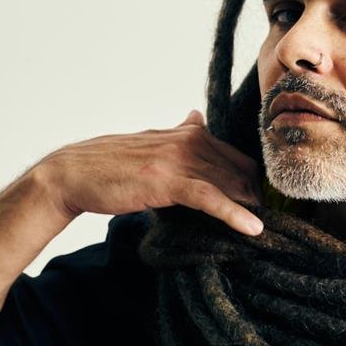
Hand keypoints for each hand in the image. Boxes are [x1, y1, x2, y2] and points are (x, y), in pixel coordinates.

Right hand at [35, 110, 263, 235]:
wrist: (73, 173)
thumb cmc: (112, 163)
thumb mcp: (152, 141)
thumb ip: (180, 133)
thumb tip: (198, 116)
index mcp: (189, 133)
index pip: (236, 156)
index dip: (252, 180)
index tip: (262, 202)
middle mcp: (189, 140)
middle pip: (239, 171)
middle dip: (256, 197)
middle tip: (272, 221)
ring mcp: (179, 159)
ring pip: (230, 184)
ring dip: (252, 208)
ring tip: (270, 228)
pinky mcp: (168, 181)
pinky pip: (211, 198)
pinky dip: (235, 214)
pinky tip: (252, 229)